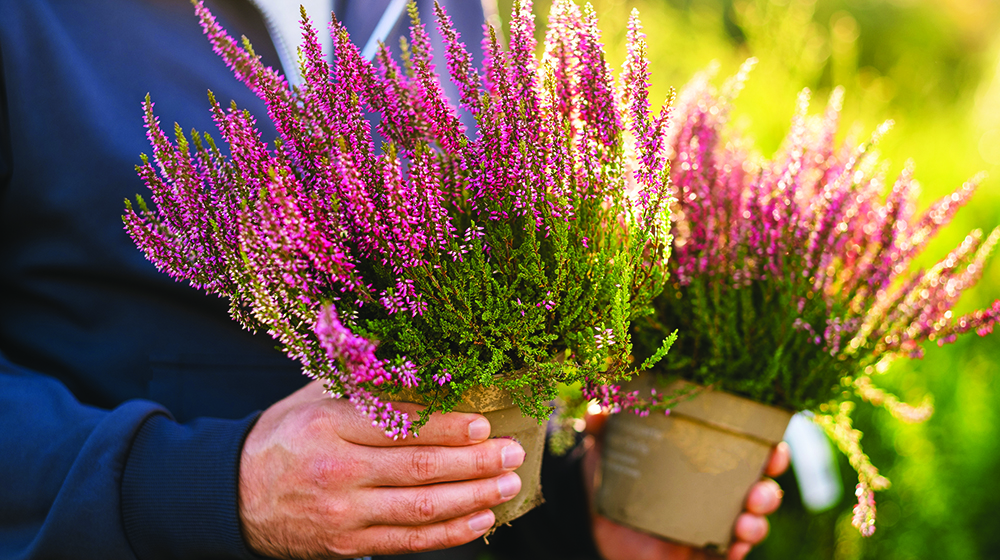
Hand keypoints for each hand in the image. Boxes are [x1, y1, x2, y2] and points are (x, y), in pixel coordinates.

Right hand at [238, 380, 525, 558]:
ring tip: (509, 484)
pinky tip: (482, 518)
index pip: (398, 425)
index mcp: (328, 424)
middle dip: (474, 462)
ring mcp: (343, 513)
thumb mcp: (313, 396)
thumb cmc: (285, 436)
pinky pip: (409, 542)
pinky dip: (450, 532)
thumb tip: (420, 354)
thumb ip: (364, 379)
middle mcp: (336, 470)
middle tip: (513, 452)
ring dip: (473, 497)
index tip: (484, 424)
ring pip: (420, 508)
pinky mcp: (347, 544)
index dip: (446, 427)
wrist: (233, 496)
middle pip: (418, 468)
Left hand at [582, 413, 790, 559]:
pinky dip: (736, 551)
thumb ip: (602, 426)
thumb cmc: (614, 477)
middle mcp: (717, 491)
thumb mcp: (607, 448)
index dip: (770, 449)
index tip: (775, 446)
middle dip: (770, 490)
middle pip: (760, 489)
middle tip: (760, 489)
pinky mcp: (701, 551)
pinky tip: (733, 547)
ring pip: (751, 523)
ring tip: (746, 521)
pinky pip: (728, 554)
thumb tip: (599, 408)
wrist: (596, 522)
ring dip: (757, 523)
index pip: (750, 451)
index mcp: (706, 459)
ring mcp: (711, 523)